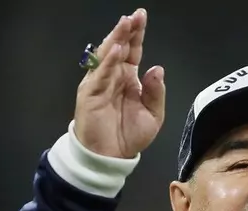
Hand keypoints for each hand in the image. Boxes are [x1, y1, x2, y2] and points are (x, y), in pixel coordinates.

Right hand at [74, 8, 165, 158]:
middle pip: (119, 48)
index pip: (133, 51)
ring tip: (125, 24)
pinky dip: (107, 63)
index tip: (141, 17)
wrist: (111, 157)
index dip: (137, 34)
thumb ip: (156, 93)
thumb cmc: (130, 136)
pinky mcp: (90, 94)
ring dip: (116, 40)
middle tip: (134, 16)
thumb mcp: (153, 116)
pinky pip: (99, 75)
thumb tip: (157, 68)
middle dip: (126, 31)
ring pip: (107, 57)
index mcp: (128, 78)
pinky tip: (116, 50)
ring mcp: (100, 83)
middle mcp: (113, 76)